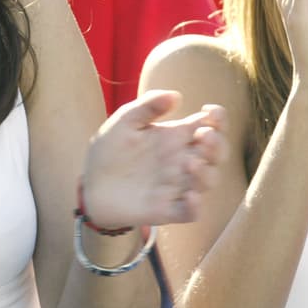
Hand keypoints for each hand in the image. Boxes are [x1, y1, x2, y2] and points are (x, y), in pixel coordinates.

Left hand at [81, 92, 227, 226]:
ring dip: (206, 173)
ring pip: (209, 181)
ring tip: (191, 163)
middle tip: (204, 137)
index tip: (211, 112)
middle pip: (217, 153)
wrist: (89, 185)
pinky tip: (189, 196)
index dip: (218, 119)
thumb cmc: (109, 150)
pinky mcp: (167, 209)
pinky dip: (195, 206)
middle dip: (218, 145)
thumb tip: (176, 95)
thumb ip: (147, 106)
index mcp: (176, 137)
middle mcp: (182, 161)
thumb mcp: (124, 121)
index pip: (209, 126)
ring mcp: (177, 186)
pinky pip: (191, 212)